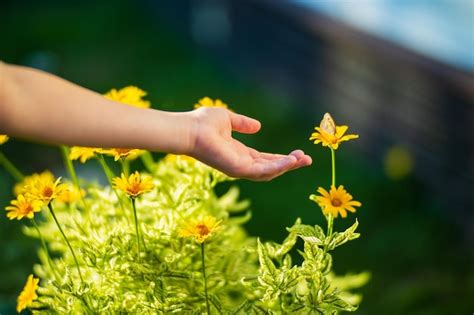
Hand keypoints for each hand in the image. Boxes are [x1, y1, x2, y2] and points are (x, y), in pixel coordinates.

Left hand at [187, 107, 311, 180]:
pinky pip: (262, 171)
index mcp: (239, 153)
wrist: (189, 129)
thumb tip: (258, 126)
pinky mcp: (237, 169)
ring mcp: (239, 169)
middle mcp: (240, 164)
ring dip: (287, 166)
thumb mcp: (228, 119)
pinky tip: (291, 160)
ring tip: (303, 159)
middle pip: (270, 168)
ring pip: (269, 172)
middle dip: (289, 165)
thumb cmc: (203, 123)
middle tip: (308, 159)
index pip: (265, 159)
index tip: (298, 153)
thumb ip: (243, 123)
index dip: (281, 158)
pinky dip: (278, 166)